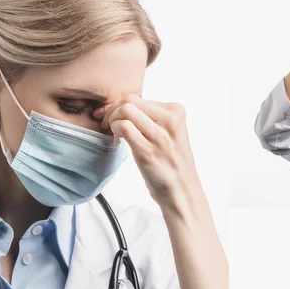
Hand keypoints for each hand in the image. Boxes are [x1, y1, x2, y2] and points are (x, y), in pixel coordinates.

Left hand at [95, 95, 198, 209]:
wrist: (182, 191)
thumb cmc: (171, 163)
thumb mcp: (169, 133)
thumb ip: (151, 118)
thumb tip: (120, 106)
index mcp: (176, 111)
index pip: (138, 97)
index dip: (119, 105)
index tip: (111, 116)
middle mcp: (170, 120)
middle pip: (130, 100)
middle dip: (112, 109)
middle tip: (106, 123)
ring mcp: (160, 135)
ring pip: (125, 110)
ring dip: (112, 119)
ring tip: (113, 132)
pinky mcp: (148, 150)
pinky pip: (124, 127)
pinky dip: (114, 130)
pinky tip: (118, 139)